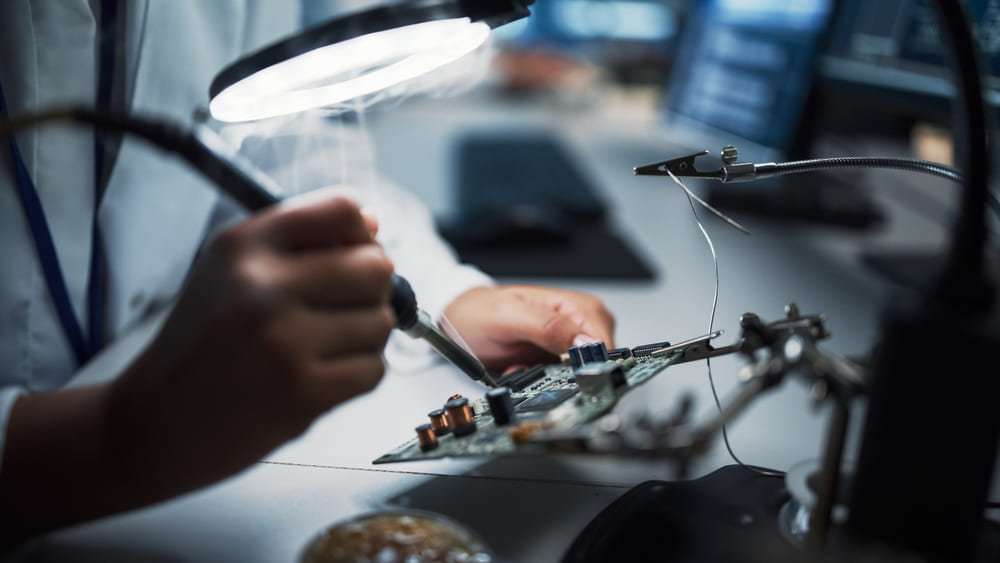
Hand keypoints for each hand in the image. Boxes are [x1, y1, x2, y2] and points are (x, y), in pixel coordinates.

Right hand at [107, 192, 394, 486]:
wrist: (155, 425)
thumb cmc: (200, 346)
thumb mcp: (229, 271)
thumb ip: (299, 241)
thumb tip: (374, 223)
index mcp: (244, 245)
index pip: (343, 211)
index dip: (363, 235)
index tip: (355, 255)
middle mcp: (262, 285)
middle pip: (375, 266)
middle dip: (372, 290)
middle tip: (344, 309)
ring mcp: (284, 340)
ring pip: (380, 321)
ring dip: (365, 337)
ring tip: (323, 348)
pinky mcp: (303, 392)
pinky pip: (373, 369)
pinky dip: (358, 375)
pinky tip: (321, 376)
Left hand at [443, 285, 614, 374]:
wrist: (461, 319)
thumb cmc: (481, 312)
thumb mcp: (509, 316)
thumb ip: (548, 327)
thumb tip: (586, 343)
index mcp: (580, 307)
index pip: (605, 347)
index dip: (588, 366)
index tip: (560, 374)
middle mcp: (581, 324)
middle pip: (595, 366)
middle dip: (565, 376)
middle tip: (532, 368)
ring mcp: (569, 343)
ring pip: (577, 378)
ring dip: (549, 381)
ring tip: (521, 367)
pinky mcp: (557, 359)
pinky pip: (560, 381)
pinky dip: (541, 383)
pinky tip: (521, 370)